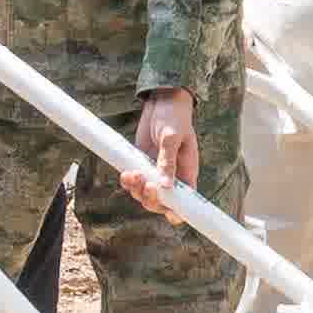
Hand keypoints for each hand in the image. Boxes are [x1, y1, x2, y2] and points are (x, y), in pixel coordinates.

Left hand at [132, 88, 204, 205]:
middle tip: (145, 184)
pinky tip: (126, 173)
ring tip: (131, 174)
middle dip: (151, 198)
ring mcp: (156, 172)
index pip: (185, 201)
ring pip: (145, 194)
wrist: (162, 100)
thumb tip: (166, 186)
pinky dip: (128, 182)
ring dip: (136, 189)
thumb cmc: (175, 117)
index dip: (177, 211)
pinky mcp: (142, 164)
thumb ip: (168, 161)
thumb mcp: (172, 138)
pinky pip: (134, 182)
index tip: (167, 210)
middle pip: (161, 202)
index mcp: (187, 172)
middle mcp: (172, 176)